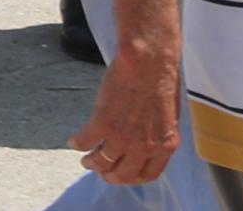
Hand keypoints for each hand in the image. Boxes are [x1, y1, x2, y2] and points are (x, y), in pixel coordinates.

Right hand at [72, 49, 183, 189]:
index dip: (132, 178)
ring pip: (101, 162)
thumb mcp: (168, 118)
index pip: (148, 175)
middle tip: (101, 171)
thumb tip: (145, 143)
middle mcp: (144, 148)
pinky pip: (85, 142)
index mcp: (165, 146)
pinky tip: (74, 142)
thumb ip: (157, 136)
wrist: (148, 63)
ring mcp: (123, 138)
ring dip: (91, 163)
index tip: (123, 174)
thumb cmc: (161, 82)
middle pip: (122, 174)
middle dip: (109, 175)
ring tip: (86, 160)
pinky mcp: (102, 123)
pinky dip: (77, 144)